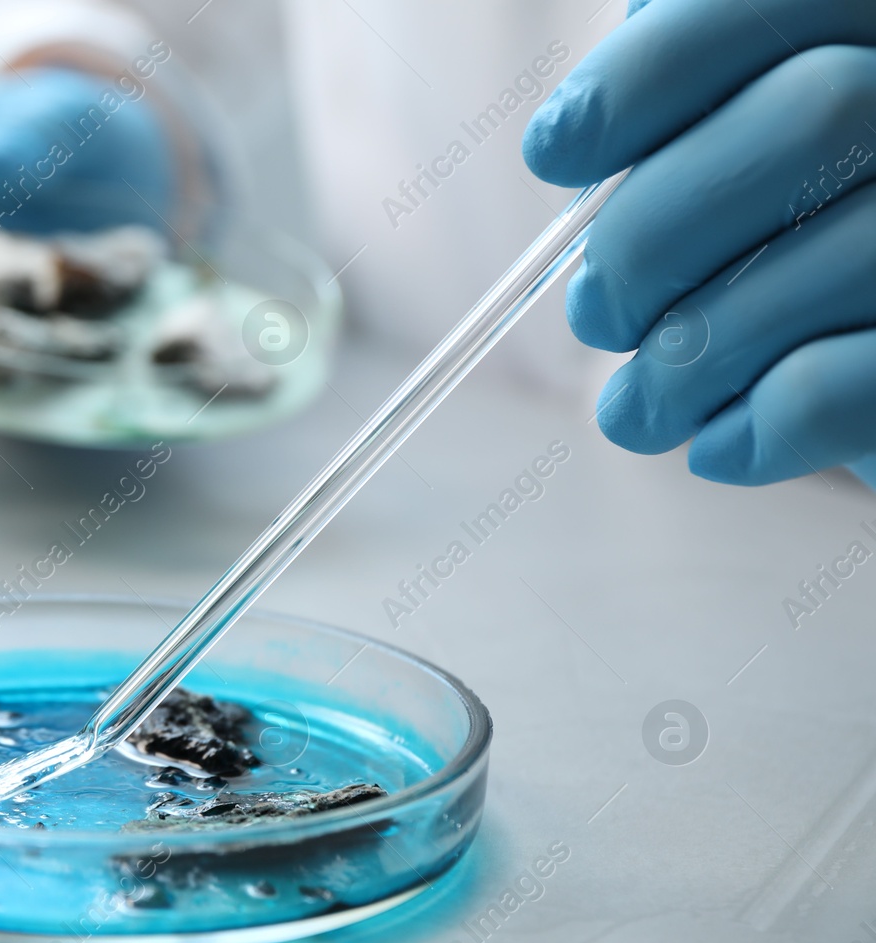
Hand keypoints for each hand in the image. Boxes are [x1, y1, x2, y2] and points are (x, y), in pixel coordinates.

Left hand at [523, 0, 875, 484]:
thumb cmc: (809, 265)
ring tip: (638, 404)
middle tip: (598, 312)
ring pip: (848, 252)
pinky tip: (719, 444)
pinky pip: (845, 388)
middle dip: (655, 232)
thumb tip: (579, 128)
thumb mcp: (754, 165)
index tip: (552, 152)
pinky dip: (761, 425)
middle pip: (816, 118)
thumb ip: (701, 116)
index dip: (641, 73)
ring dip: (689, 354)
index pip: (768, 3)